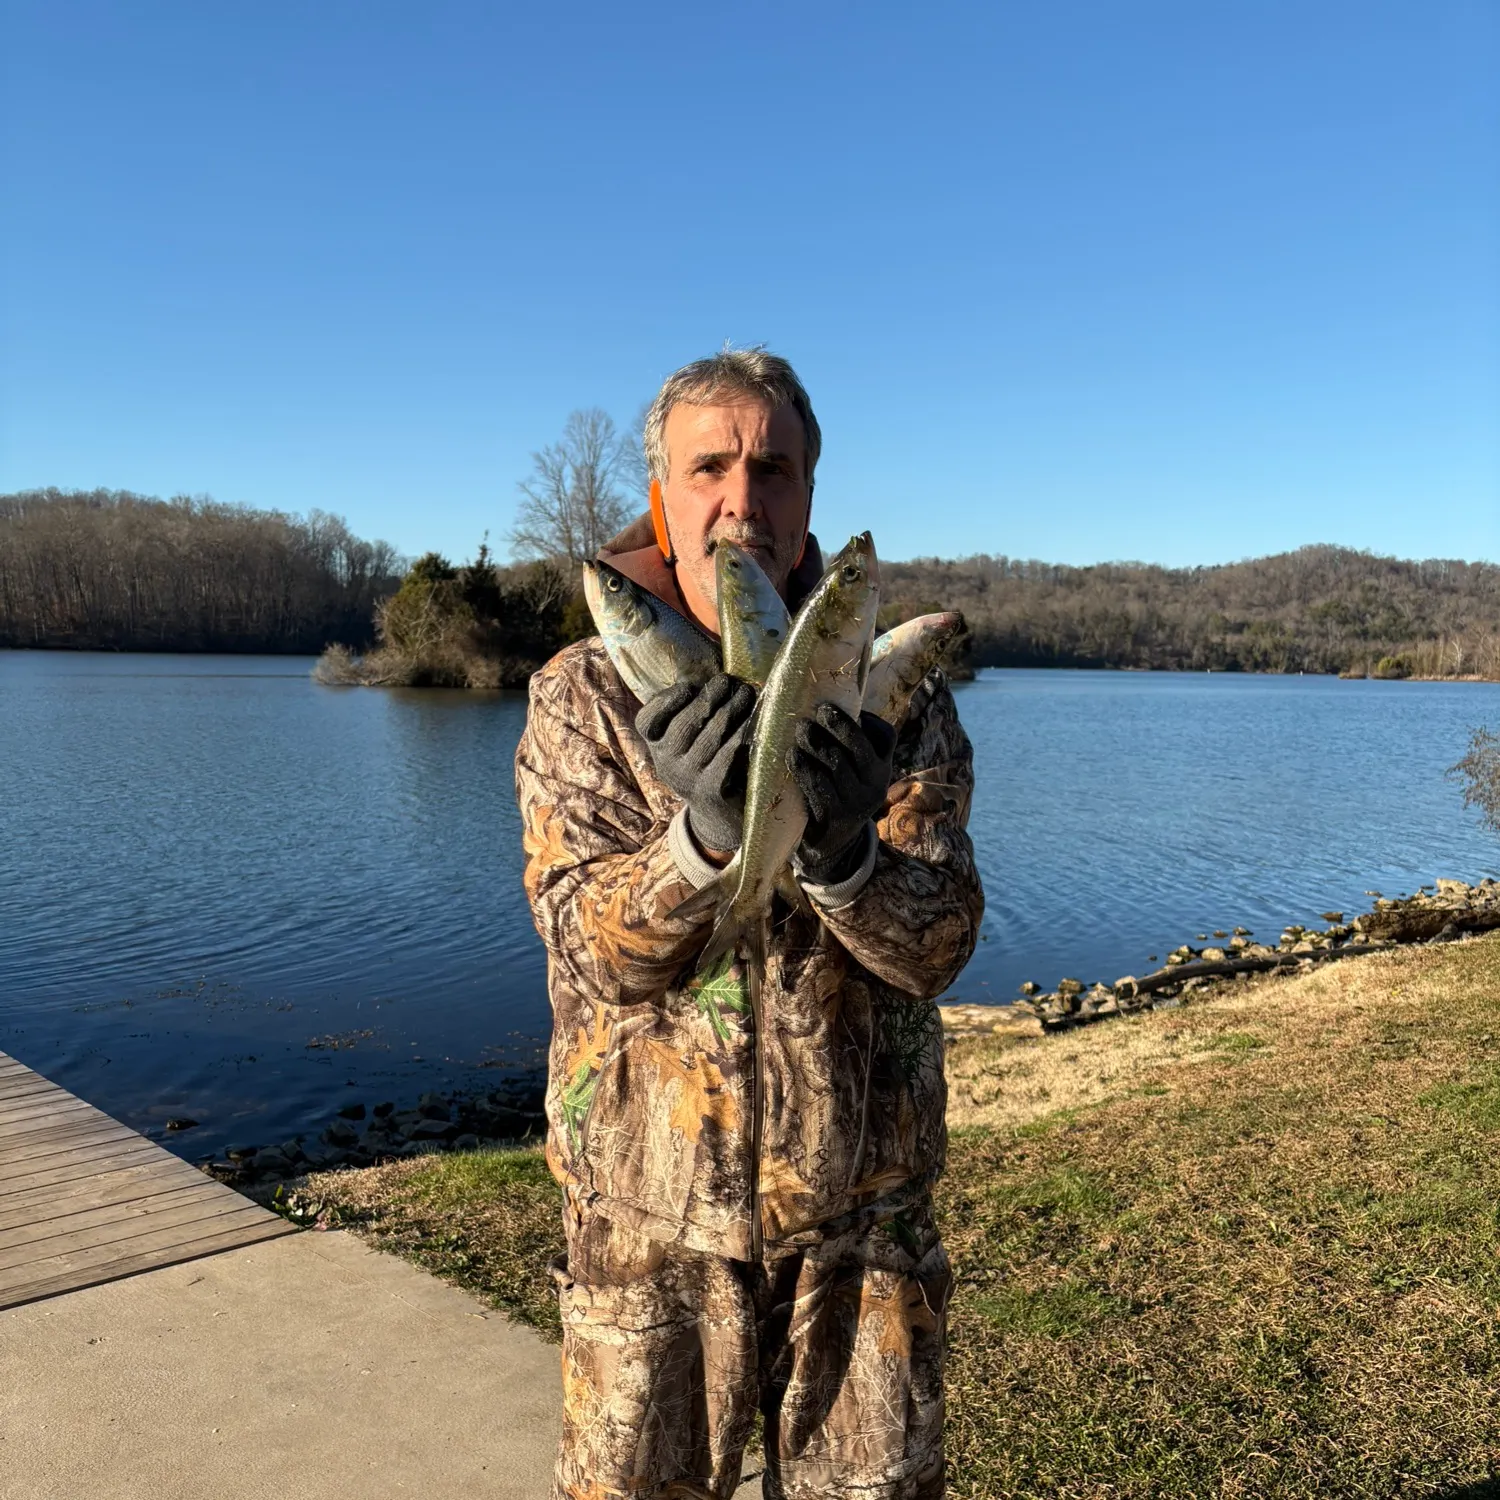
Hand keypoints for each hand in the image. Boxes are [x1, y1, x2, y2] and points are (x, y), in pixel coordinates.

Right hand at [635, 674, 756, 852]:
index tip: (689, 686)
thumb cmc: (708, 763)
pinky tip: (753, 722)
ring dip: (731, 710)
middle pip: (684, 723)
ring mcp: (687, 778)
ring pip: (709, 736)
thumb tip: (709, 671)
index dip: (665, 701)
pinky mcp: (710, 790)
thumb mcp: (690, 741)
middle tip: (729, 680)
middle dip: (709, 697)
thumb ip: (691, 711)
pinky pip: (726, 755)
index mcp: (656, 748)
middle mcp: (666, 764)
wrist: (719, 815)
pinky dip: (741, 735)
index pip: (647, 722)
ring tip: (747, 693)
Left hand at [788, 705, 895, 881]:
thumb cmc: (838, 795)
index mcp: (882, 768)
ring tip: (800, 730)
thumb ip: (846, 747)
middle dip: (837, 725)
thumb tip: (823, 708)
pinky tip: (792, 756)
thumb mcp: (853, 773)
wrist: (833, 846)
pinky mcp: (837, 816)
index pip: (886, 737)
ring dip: (815, 743)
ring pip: (836, 764)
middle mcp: (875, 784)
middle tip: (815, 713)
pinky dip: (804, 768)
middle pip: (859, 747)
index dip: (866, 718)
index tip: (836, 707)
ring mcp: (858, 802)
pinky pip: (819, 786)